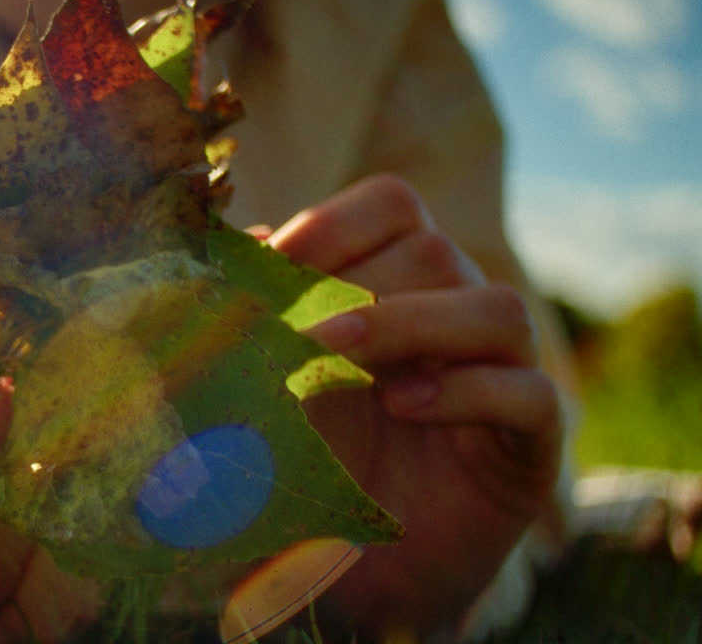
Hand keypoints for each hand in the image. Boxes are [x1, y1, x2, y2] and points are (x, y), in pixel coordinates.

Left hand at [252, 174, 562, 637]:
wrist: (362, 569)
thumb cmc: (313, 458)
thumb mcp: (269, 379)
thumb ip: (256, 312)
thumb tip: (240, 245)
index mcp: (398, 282)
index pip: (391, 205)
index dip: (329, 224)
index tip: (267, 266)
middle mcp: (457, 314)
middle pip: (435, 251)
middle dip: (352, 283)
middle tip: (288, 331)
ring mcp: (505, 376)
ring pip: (496, 309)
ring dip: (409, 322)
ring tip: (333, 354)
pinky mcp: (532, 444)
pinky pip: (529, 394)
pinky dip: (467, 392)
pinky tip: (402, 408)